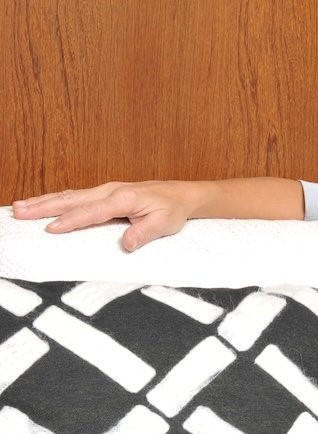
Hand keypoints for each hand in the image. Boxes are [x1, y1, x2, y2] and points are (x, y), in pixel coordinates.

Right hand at [12, 181, 200, 250]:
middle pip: (72, 199)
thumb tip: (126, 244)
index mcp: (124, 198)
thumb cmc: (172, 210)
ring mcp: (106, 190)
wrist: (182, 195)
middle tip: (19, 212)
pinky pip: (75, 195)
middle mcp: (111, 191)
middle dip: (44, 206)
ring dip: (44, 201)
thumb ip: (144, 234)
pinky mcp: (104, 192)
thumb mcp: (164, 224)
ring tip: (19, 206)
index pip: (92, 212)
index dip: (71, 220)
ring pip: (70, 195)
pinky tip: (41, 203)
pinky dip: (55, 199)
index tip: (51, 229)